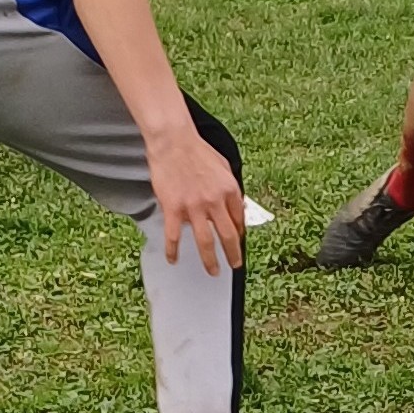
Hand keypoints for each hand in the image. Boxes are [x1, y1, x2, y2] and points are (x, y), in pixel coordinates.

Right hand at [147, 128, 243, 276]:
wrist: (173, 141)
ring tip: (212, 271)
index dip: (239, 234)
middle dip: (233, 255)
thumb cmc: (196, 150)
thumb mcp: (224, 166)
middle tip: (234, 265)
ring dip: (210, 260)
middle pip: (228, 236)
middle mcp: (214, 201)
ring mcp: (194, 207)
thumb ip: (231, 187)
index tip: (237, 242)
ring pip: (205, 242)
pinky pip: (174, 236)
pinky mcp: (174, 208)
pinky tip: (173, 259)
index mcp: (229, 190)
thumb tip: (239, 206)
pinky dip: (173, 251)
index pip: (239, 220)